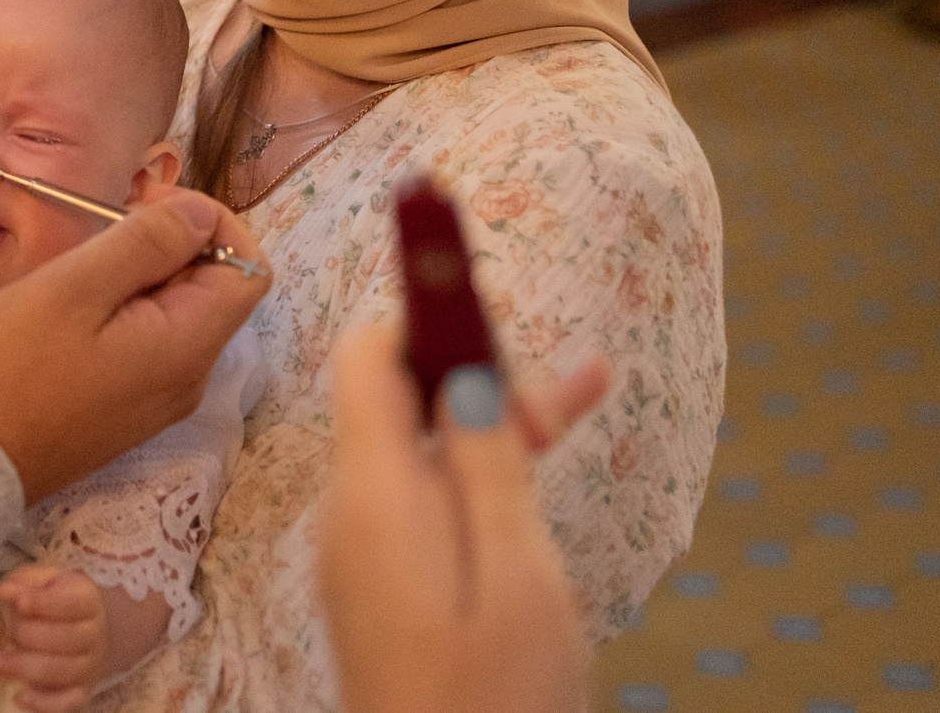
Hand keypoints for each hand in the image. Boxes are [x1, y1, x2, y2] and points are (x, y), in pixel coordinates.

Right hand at [0, 190, 270, 503]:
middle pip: (214, 289)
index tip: (146, 206)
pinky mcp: (129, 407)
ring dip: (142, 273)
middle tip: (101, 225)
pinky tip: (73, 305)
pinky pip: (151, 340)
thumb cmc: (13, 366)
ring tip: (80, 265)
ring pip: (178, 312)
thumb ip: (146, 244)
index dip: (212, 223)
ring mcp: (160, 397)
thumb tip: (203, 214)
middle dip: (171, 243)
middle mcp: (190, 377)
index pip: (250, 270)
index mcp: (188, 346)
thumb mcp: (75, 287)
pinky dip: (126, 307)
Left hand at [0, 563, 106, 712]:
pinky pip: (68, 703)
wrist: (89, 630)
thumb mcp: (44, 580)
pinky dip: (45, 704)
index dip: (46, 604)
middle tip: (7, 632)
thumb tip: (5, 591)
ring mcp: (89, 666)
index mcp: (87, 601)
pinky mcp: (81, 692)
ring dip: (25, 668)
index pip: (71, 603)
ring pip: (64, 671)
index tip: (21, 603)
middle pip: (67, 639)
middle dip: (29, 635)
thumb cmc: (57, 599)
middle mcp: (94, 635)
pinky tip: (19, 696)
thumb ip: (25, 582)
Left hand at [319, 321, 605, 712]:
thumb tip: (467, 372)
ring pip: (425, 452)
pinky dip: (480, 475)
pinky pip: (427, 503)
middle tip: (575, 374)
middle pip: (404, 400)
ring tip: (586, 391)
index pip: (369, 358)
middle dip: (480, 369)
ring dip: (493, 421)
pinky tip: (537, 469)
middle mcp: (353, 511)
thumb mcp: (515, 572)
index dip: (421, 309)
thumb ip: (488, 464)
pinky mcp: (385, 587)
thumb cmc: (489, 694)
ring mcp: (365, 552)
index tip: (467, 269)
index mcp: (375, 493)